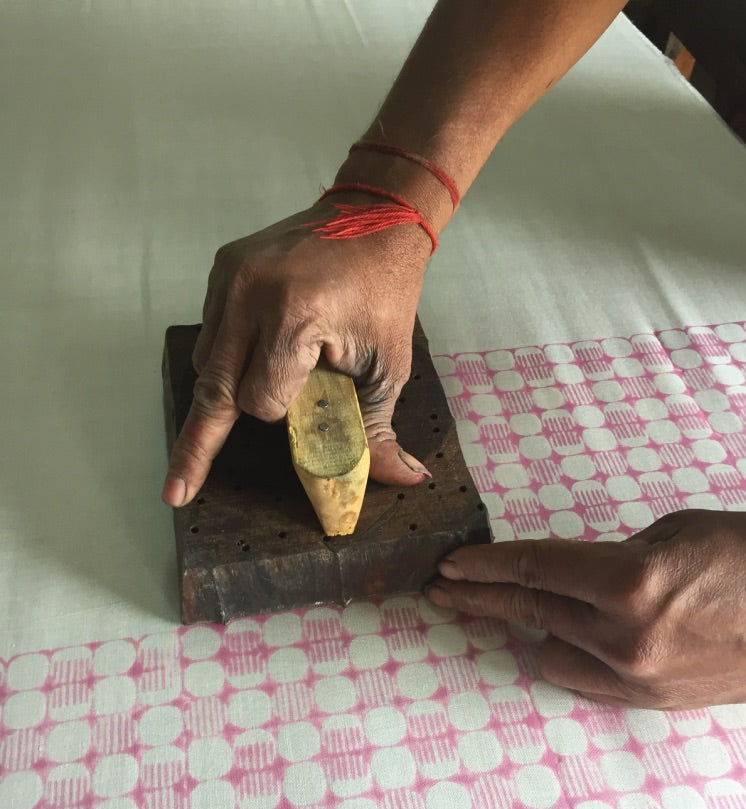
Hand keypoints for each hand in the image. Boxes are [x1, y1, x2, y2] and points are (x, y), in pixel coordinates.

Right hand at [162, 202, 432, 506]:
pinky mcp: (221, 270)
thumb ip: (380, 428)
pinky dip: (229, 354)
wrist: (375, 217)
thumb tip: (406, 479)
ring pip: (208, 366)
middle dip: (197, 445)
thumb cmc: (385, 294)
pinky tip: (260, 346)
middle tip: (176, 491)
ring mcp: (229, 278)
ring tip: (270, 371)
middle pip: (215, 392)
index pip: (261, 401)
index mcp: (294, 316)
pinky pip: (211, 334)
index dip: (285, 413)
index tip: (311, 400)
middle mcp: (250, 294)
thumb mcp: (389, 366)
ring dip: (230, 387)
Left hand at [427, 510, 745, 708]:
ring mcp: (640, 679)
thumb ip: (611, 557)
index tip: (451, 565)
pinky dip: (575, 655)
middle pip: (531, 611)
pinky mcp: (655, 703)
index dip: (485, 565)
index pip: (535, 569)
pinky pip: (588, 681)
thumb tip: (571, 575)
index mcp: (631, 583)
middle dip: (481, 598)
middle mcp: (626, 638)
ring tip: (537, 607)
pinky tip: (574, 637)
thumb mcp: (675, 532)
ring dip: (540, 627)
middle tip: (444, 590)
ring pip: (553, 653)